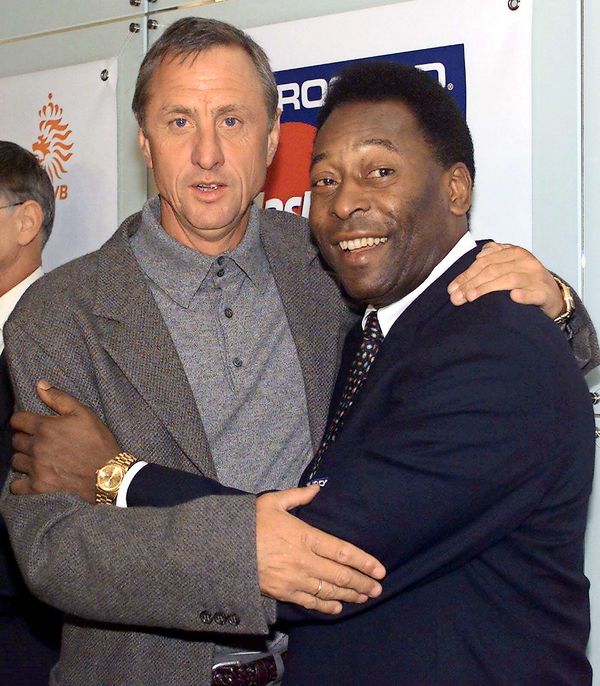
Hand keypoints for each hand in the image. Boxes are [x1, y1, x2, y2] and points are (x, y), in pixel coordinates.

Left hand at [10, 380, 119, 501]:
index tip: (31, 424)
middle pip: (15, 440)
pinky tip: (32, 477)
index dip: (23, 420)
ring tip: (38, 458)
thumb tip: (40, 385)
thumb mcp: (84, 413)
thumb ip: (59, 398)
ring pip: (16, 461)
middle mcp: (36, 447)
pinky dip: (22, 482)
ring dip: (24, 458)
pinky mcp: (39, 487)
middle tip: (39, 441)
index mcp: (45, 427)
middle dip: (25, 438)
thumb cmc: (98, 442)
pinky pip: (16, 486)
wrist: (109, 474)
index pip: (17, 420)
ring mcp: (36, 468)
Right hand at [256, 486, 385, 614]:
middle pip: (341, 575)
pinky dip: (326, 606)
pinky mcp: (283, 593)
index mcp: (305, 536)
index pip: (342, 551)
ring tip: (365, 597)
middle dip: (363, 583)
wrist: (224, 548)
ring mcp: (295, 579)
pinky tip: (337, 607)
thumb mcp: (273, 501)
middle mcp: (304, 560)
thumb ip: (298, 496)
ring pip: (329, 591)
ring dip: (350, 595)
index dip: (364, 561)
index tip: (379, 568)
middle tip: (378, 588)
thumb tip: (317, 489)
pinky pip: (310, 602)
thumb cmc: (250, 522)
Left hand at [447, 242, 563, 317]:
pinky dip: (523, 295)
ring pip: (509, 279)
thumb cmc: (525, 281)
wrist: (552, 294)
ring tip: (471, 297)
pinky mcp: (544, 292)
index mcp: (513, 252)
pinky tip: (513, 297)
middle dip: (471, 283)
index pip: (484, 261)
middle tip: (457, 297)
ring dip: (487, 288)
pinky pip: (533, 293)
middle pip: (493, 270)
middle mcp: (524, 261)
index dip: (466, 275)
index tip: (452, 288)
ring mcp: (535, 277)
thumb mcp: (507, 267)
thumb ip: (487, 264)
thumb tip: (461, 278)